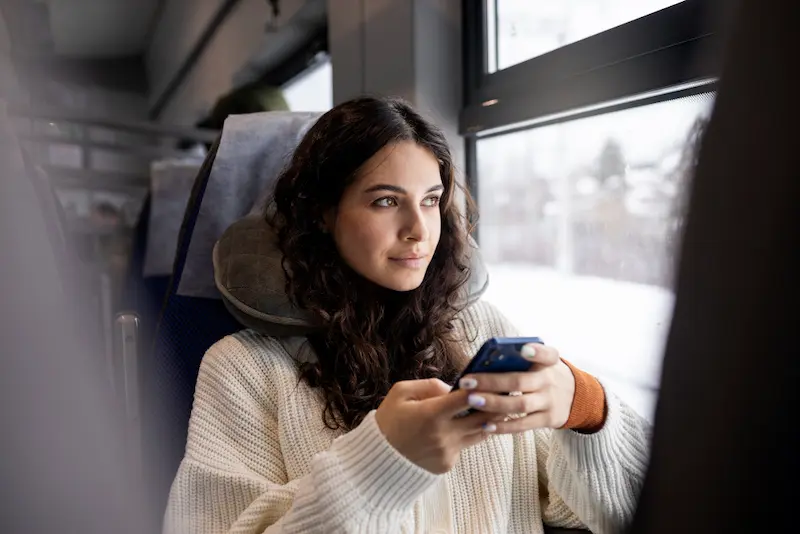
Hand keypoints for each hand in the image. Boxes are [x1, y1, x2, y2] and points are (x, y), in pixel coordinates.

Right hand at [375, 378, 500, 473]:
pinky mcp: (448, 464)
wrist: (377, 460)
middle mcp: (443, 434)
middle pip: (482, 417)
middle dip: (496, 404)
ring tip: (499, 407)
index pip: (468, 398)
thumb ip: (429, 385)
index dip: (484, 388)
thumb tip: (453, 386)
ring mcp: (447, 452)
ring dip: (489, 420)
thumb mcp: (400, 393)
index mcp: (431, 414)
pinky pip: (465, 446)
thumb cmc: (389, 421)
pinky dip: (469, 435)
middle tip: (508, 393)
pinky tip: (469, 425)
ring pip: (480, 433)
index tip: (496, 380)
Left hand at [458, 343, 575, 432]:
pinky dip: (504, 426)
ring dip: (494, 403)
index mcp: (549, 361)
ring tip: (472, 400)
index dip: (536, 352)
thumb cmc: (545, 374)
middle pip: (519, 381)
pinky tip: (486, 425)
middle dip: (492, 382)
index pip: (547, 354)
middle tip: (467, 381)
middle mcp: (549, 381)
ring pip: (520, 404)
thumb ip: (520, 359)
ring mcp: (549, 401)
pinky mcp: (548, 420)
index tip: (523, 349)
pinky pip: (523, 425)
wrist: (576, 397)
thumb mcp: (543, 362)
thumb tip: (484, 361)